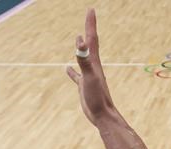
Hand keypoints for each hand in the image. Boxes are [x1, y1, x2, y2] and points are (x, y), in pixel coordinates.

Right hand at [65, 10, 117, 124]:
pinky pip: (77, 75)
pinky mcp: (84, 86)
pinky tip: (67, 69)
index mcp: (94, 62)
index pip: (92, 38)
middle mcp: (93, 66)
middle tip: (89, 16)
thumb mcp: (90, 76)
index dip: (90, 24)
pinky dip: (72, 71)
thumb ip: (84, 59)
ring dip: (82, 47)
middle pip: (90, 43)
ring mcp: (89, 76)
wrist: (103, 116)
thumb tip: (80, 41)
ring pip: (84, 57)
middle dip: (89, 29)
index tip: (91, 9)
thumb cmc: (98, 98)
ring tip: (80, 39)